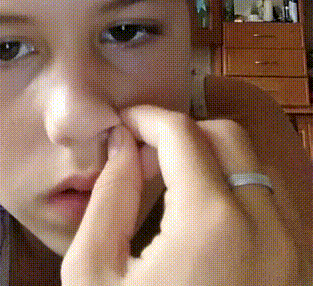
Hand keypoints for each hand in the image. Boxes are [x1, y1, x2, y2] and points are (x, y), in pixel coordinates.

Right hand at [61, 106, 300, 285]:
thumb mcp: (95, 276)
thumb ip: (109, 196)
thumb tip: (124, 144)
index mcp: (214, 224)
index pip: (183, 133)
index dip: (147, 118)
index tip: (124, 124)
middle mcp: (267, 229)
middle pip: (227, 137)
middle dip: (183, 133)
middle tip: (146, 153)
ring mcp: (291, 252)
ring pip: (255, 166)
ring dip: (212, 158)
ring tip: (171, 182)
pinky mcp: (296, 271)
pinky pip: (270, 203)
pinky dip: (237, 189)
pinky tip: (201, 213)